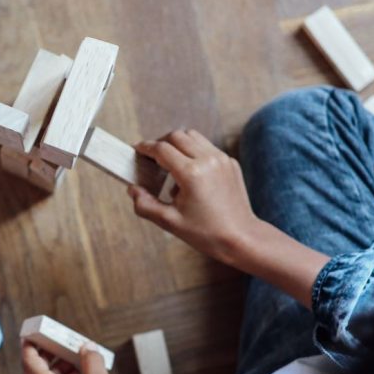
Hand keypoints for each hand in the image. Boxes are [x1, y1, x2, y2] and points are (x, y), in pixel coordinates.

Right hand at [129, 129, 259, 266]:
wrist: (241, 238)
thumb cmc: (206, 233)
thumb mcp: (169, 222)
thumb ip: (145, 205)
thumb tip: (132, 189)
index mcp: (191, 173)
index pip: (161, 149)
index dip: (145, 148)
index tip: (136, 150)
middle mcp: (207, 160)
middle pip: (176, 136)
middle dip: (161, 143)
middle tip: (151, 159)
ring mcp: (222, 159)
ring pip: (193, 136)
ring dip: (178, 145)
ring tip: (171, 166)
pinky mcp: (230, 163)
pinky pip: (207, 148)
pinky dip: (194, 153)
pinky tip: (191, 176)